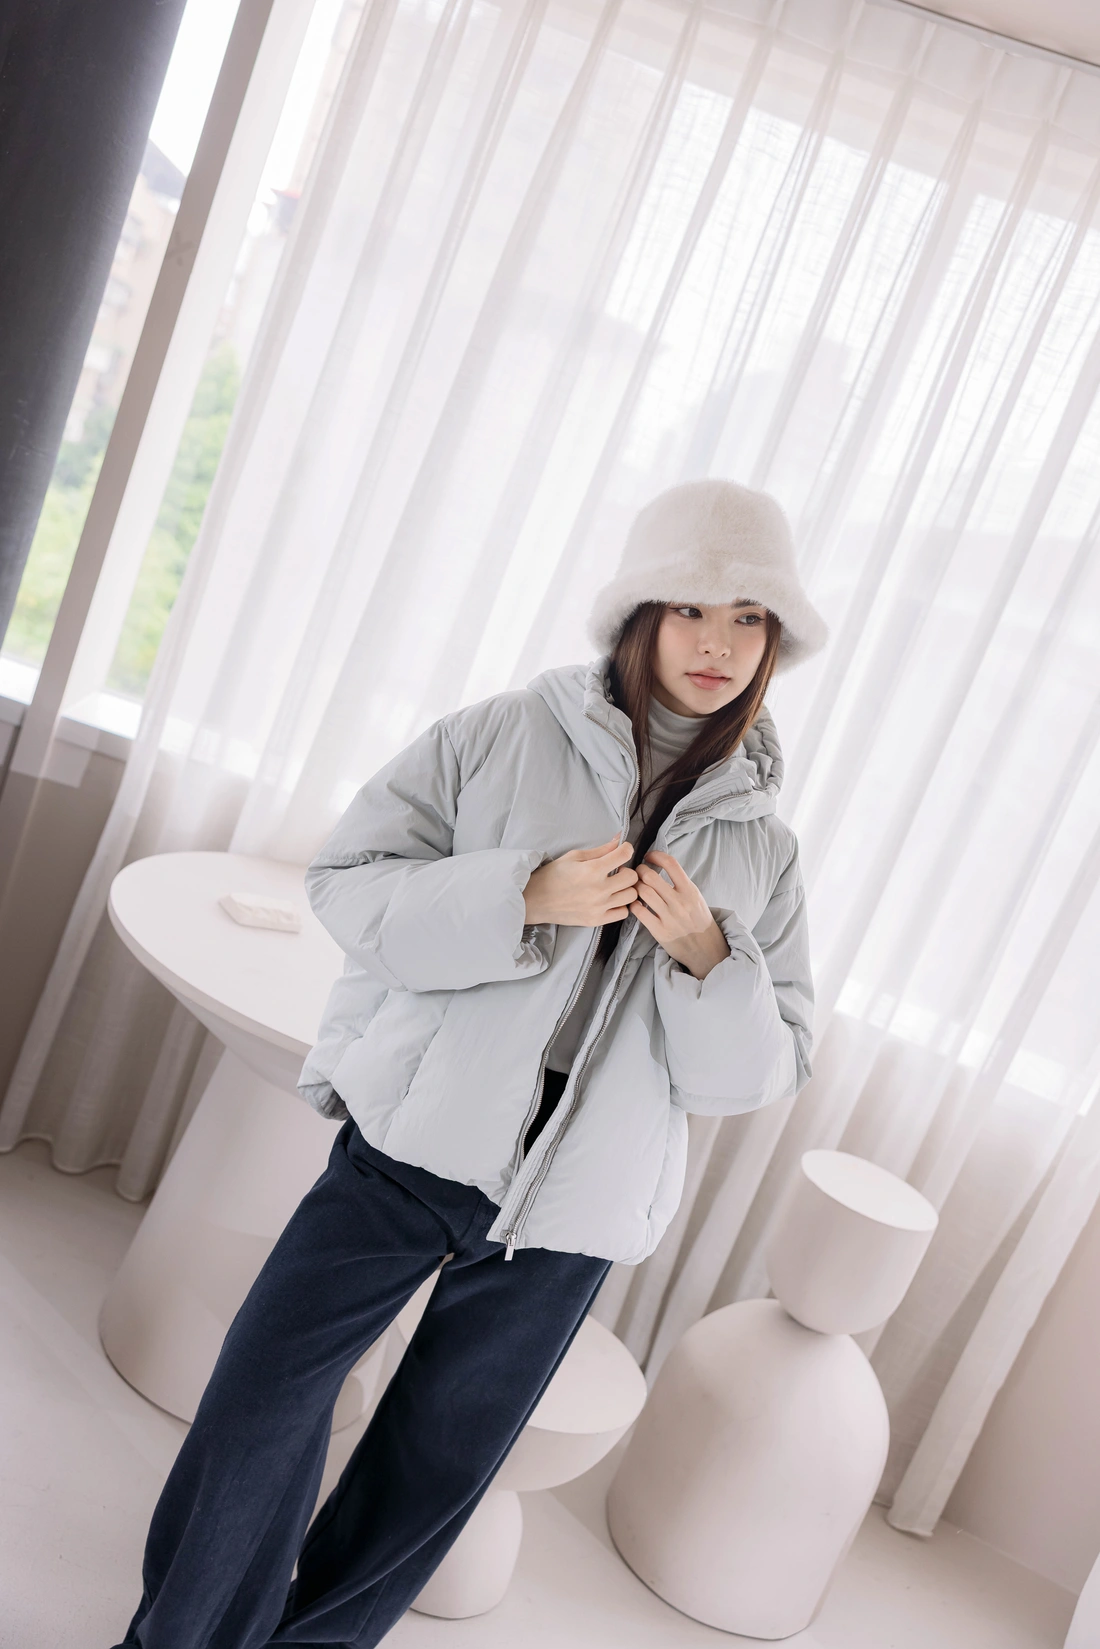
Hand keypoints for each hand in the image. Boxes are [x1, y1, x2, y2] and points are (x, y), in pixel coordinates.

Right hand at [523, 837, 638, 926]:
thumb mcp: (574, 856)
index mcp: (592, 870)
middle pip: (632, 877)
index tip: (623, 850)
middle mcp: (598, 889)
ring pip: (631, 896)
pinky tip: (611, 900)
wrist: (535, 900)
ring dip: (626, 888)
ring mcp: (599, 907)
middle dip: (627, 870)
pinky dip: (620, 905)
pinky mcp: (596, 920)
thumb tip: (619, 839)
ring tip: (614, 886)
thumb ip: (600, 850)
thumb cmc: (552, 875)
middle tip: (617, 870)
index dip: (627, 849)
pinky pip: (623, 913)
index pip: (624, 855)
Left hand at [631, 850, 730, 979]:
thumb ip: (680, 884)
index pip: (671, 864)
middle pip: (651, 876)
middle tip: (637, 872)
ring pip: (643, 892)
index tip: (649, 856)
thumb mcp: (696, 897)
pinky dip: (633, 904)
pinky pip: (639, 912)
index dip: (656, 855)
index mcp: (690, 891)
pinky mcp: (659, 931)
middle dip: (639, 870)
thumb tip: (660, 865)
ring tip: (635, 887)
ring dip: (635, 886)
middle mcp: (680, 902)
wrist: (705, 949)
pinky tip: (635, 903)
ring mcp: (669, 917)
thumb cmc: (698, 920)